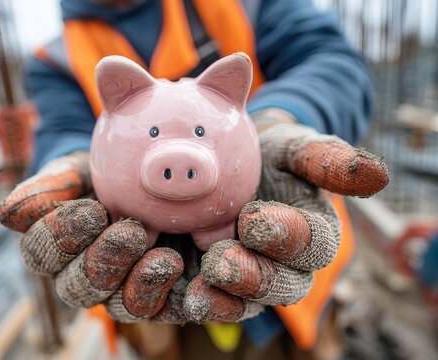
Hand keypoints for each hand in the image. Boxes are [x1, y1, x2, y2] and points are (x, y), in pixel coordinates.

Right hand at [0, 152, 186, 323]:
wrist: (141, 177)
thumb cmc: (98, 173)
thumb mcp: (76, 169)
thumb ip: (49, 187)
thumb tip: (8, 214)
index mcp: (55, 251)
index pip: (44, 254)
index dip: (63, 237)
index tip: (92, 209)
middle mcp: (83, 276)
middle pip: (82, 287)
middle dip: (105, 262)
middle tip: (131, 232)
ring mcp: (122, 289)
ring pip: (123, 304)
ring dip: (142, 284)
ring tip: (164, 257)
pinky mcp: (161, 295)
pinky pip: (167, 309)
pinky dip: (181, 298)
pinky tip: (194, 278)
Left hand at [184, 123, 388, 321]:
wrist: (229, 166)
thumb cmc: (268, 156)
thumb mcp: (294, 148)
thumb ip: (326, 159)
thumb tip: (377, 175)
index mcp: (312, 237)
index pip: (312, 246)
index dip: (287, 237)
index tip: (255, 219)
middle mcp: (283, 268)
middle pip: (277, 287)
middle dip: (250, 278)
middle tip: (220, 262)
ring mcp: (246, 282)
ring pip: (239, 305)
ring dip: (215, 299)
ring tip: (190, 284)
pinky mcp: (210, 286)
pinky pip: (200, 302)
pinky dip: (183, 298)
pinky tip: (165, 284)